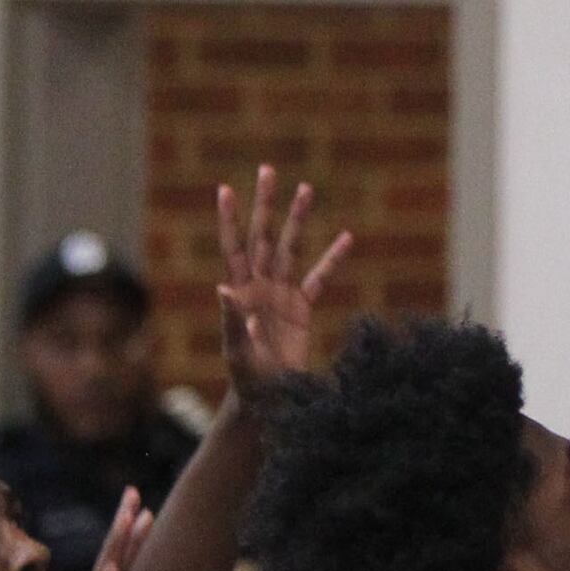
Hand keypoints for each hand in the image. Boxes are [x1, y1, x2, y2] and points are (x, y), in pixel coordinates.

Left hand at [215, 167, 353, 395]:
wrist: (267, 400)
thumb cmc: (247, 380)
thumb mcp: (237, 352)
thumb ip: (232, 321)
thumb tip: (223, 289)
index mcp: (241, 293)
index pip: (234, 248)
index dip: (229, 220)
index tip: (226, 189)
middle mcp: (260, 286)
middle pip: (264, 236)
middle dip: (266, 204)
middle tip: (268, 169)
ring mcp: (281, 294)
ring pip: (292, 247)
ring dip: (298, 219)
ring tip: (306, 188)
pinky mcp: (301, 307)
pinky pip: (319, 277)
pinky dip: (333, 259)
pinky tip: (346, 238)